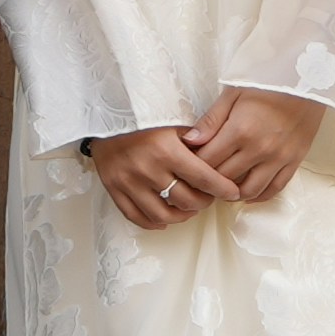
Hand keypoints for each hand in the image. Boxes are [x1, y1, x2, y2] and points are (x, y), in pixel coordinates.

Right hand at [82, 127, 224, 230]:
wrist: (101, 113)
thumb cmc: (141, 113)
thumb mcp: (172, 118)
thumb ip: (196, 137)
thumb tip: (221, 157)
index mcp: (166, 150)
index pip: (203, 178)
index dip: (222, 188)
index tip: (233, 192)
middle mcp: (147, 169)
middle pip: (186, 200)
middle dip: (204, 201)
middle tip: (210, 196)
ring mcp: (129, 182)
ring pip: (163, 214)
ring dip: (182, 215)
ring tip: (190, 208)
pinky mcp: (114, 189)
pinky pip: (137, 217)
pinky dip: (154, 222)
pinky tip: (165, 219)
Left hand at [179, 87, 325, 207]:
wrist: (308, 76)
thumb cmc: (268, 80)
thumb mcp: (234, 92)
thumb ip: (211, 119)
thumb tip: (189, 142)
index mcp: (240, 130)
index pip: (207, 162)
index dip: (192, 166)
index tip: (187, 164)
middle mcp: (259, 149)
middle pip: (224, 179)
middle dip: (208, 181)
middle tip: (200, 178)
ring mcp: (279, 158)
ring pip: (249, 190)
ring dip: (232, 193)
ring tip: (221, 188)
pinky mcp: (294, 160)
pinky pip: (275, 188)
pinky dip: (259, 196)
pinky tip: (247, 193)